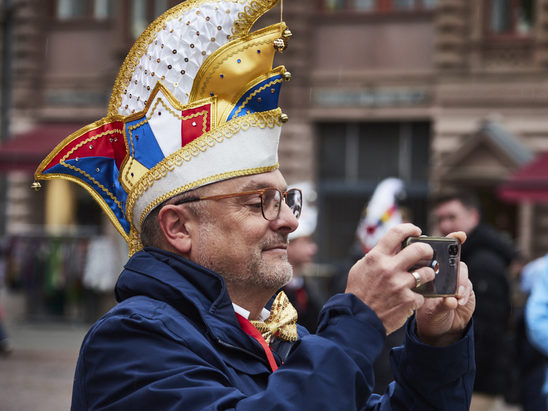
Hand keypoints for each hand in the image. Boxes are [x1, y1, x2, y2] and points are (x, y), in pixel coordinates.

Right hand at [345, 223, 435, 334]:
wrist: (358, 319)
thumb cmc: (359, 292)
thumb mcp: (361, 268)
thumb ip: (377, 256)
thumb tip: (393, 246)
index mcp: (376, 257)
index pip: (396, 232)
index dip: (410, 228)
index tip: (416, 230)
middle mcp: (389, 268)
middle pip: (419, 249)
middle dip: (427, 250)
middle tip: (428, 254)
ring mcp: (400, 285)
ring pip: (427, 272)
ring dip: (427, 275)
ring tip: (422, 278)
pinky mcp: (408, 301)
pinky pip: (422, 295)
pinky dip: (417, 297)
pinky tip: (409, 300)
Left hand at [415, 231, 475, 345]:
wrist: (435, 327)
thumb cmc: (423, 310)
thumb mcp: (421, 302)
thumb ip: (430, 296)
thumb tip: (442, 294)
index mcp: (431, 267)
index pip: (441, 250)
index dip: (452, 240)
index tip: (460, 235)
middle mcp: (445, 271)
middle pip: (455, 260)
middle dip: (457, 268)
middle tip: (454, 279)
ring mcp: (456, 281)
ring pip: (463, 275)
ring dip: (460, 285)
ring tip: (455, 297)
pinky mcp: (466, 292)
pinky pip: (468, 289)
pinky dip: (464, 295)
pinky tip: (457, 303)